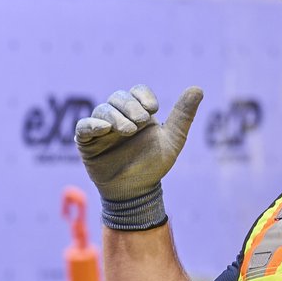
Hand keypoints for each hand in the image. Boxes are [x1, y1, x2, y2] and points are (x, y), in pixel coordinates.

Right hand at [75, 85, 202, 231]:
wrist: (137, 192)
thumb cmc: (154, 165)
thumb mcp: (172, 140)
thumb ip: (183, 115)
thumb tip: (198, 88)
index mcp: (138, 112)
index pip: (137, 91)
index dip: (143, 96)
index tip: (153, 109)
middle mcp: (119, 116)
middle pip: (118, 97)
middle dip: (130, 106)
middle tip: (141, 122)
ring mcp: (101, 128)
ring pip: (103, 109)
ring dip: (115, 116)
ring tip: (128, 130)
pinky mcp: (87, 142)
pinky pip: (83, 126)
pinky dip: (92, 124)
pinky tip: (104, 129)